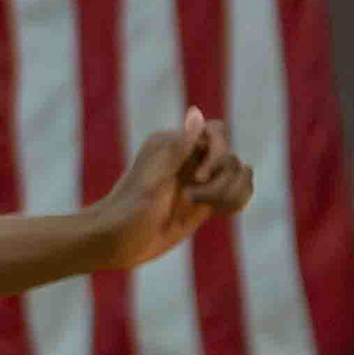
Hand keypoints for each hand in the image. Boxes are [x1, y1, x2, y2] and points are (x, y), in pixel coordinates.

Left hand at [94, 111, 252, 272]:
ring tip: (204, 207)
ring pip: (237, 175)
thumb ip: (179, 148)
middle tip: (190, 199)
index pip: (217, 131)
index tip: (199, 178)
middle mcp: (189, 158)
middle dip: (221, 182)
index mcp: (174, 144)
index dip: (218, 153)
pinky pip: (236, 192)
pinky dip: (236, 201)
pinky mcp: (205, 201)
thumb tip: (196, 112)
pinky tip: (220, 212)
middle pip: (230, 157)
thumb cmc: (127, 211)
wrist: (115, 242)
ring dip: (230, 193)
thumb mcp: (153, 181)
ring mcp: (198, 180)